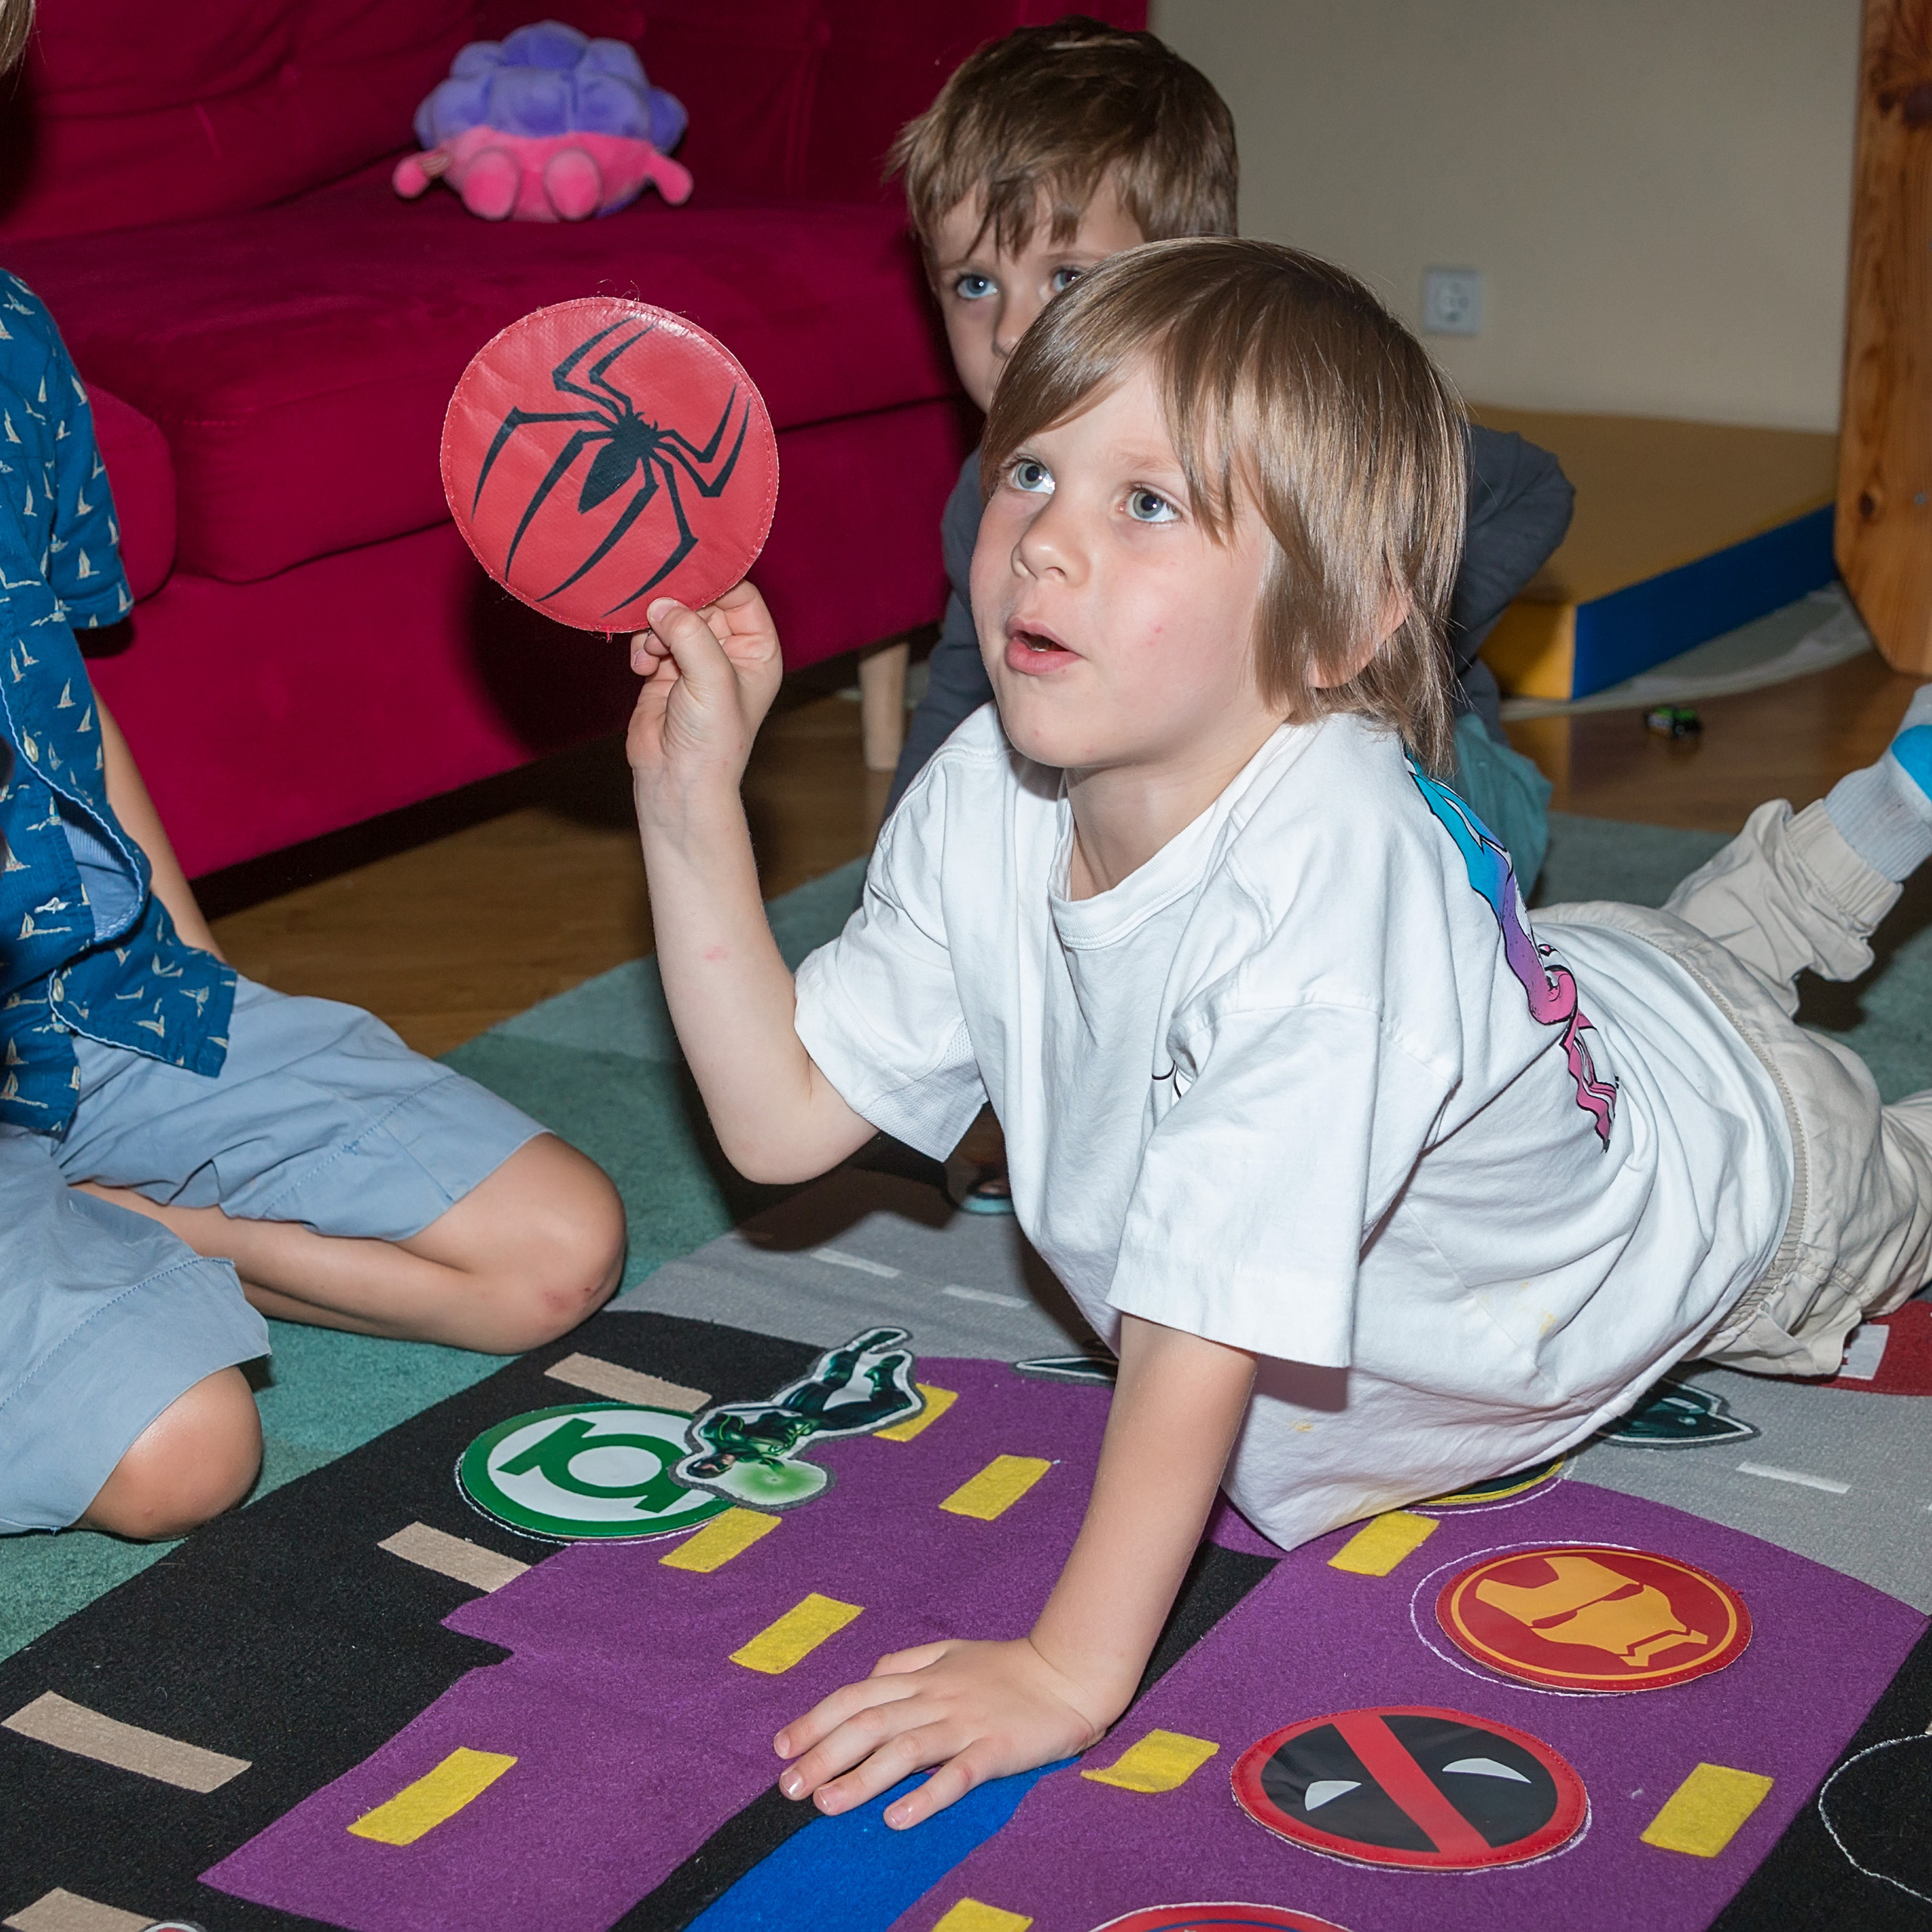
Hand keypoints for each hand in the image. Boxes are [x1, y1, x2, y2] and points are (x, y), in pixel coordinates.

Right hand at [627, 580, 782, 827]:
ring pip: (671, 616)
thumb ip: (692, 634)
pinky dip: (641, 646)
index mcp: (758, 649)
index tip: (682, 575)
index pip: (740, 594)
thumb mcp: (712, 680)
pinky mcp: (664, 669)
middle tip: (657, 614)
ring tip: (651, 655)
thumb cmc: (712, 740)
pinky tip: (641, 669)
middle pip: (702, 600)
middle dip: (676, 606)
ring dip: (654, 629)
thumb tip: (661, 602)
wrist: (677, 782)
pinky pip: (650, 637)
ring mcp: (696, 658)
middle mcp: (730, 650)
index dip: (714, 583)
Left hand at [772, 1635, 1117, 1829]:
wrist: (1068, 1671)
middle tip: (788, 1787)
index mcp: (922, 1677)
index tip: (781, 1748)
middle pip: (869, 1724)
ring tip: (825, 1804)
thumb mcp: (951, 1653)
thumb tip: (869, 1675)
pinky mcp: (996, 1750)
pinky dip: (926, 1796)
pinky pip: (957, 1775)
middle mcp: (936, 1698)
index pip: (856, 1696)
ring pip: (904, 1750)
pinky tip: (898, 1818)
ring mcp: (965, 1723)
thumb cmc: (1007, 1667)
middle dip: (823, 1754)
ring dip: (861, 1778)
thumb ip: (908, 1664)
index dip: (816, 1720)